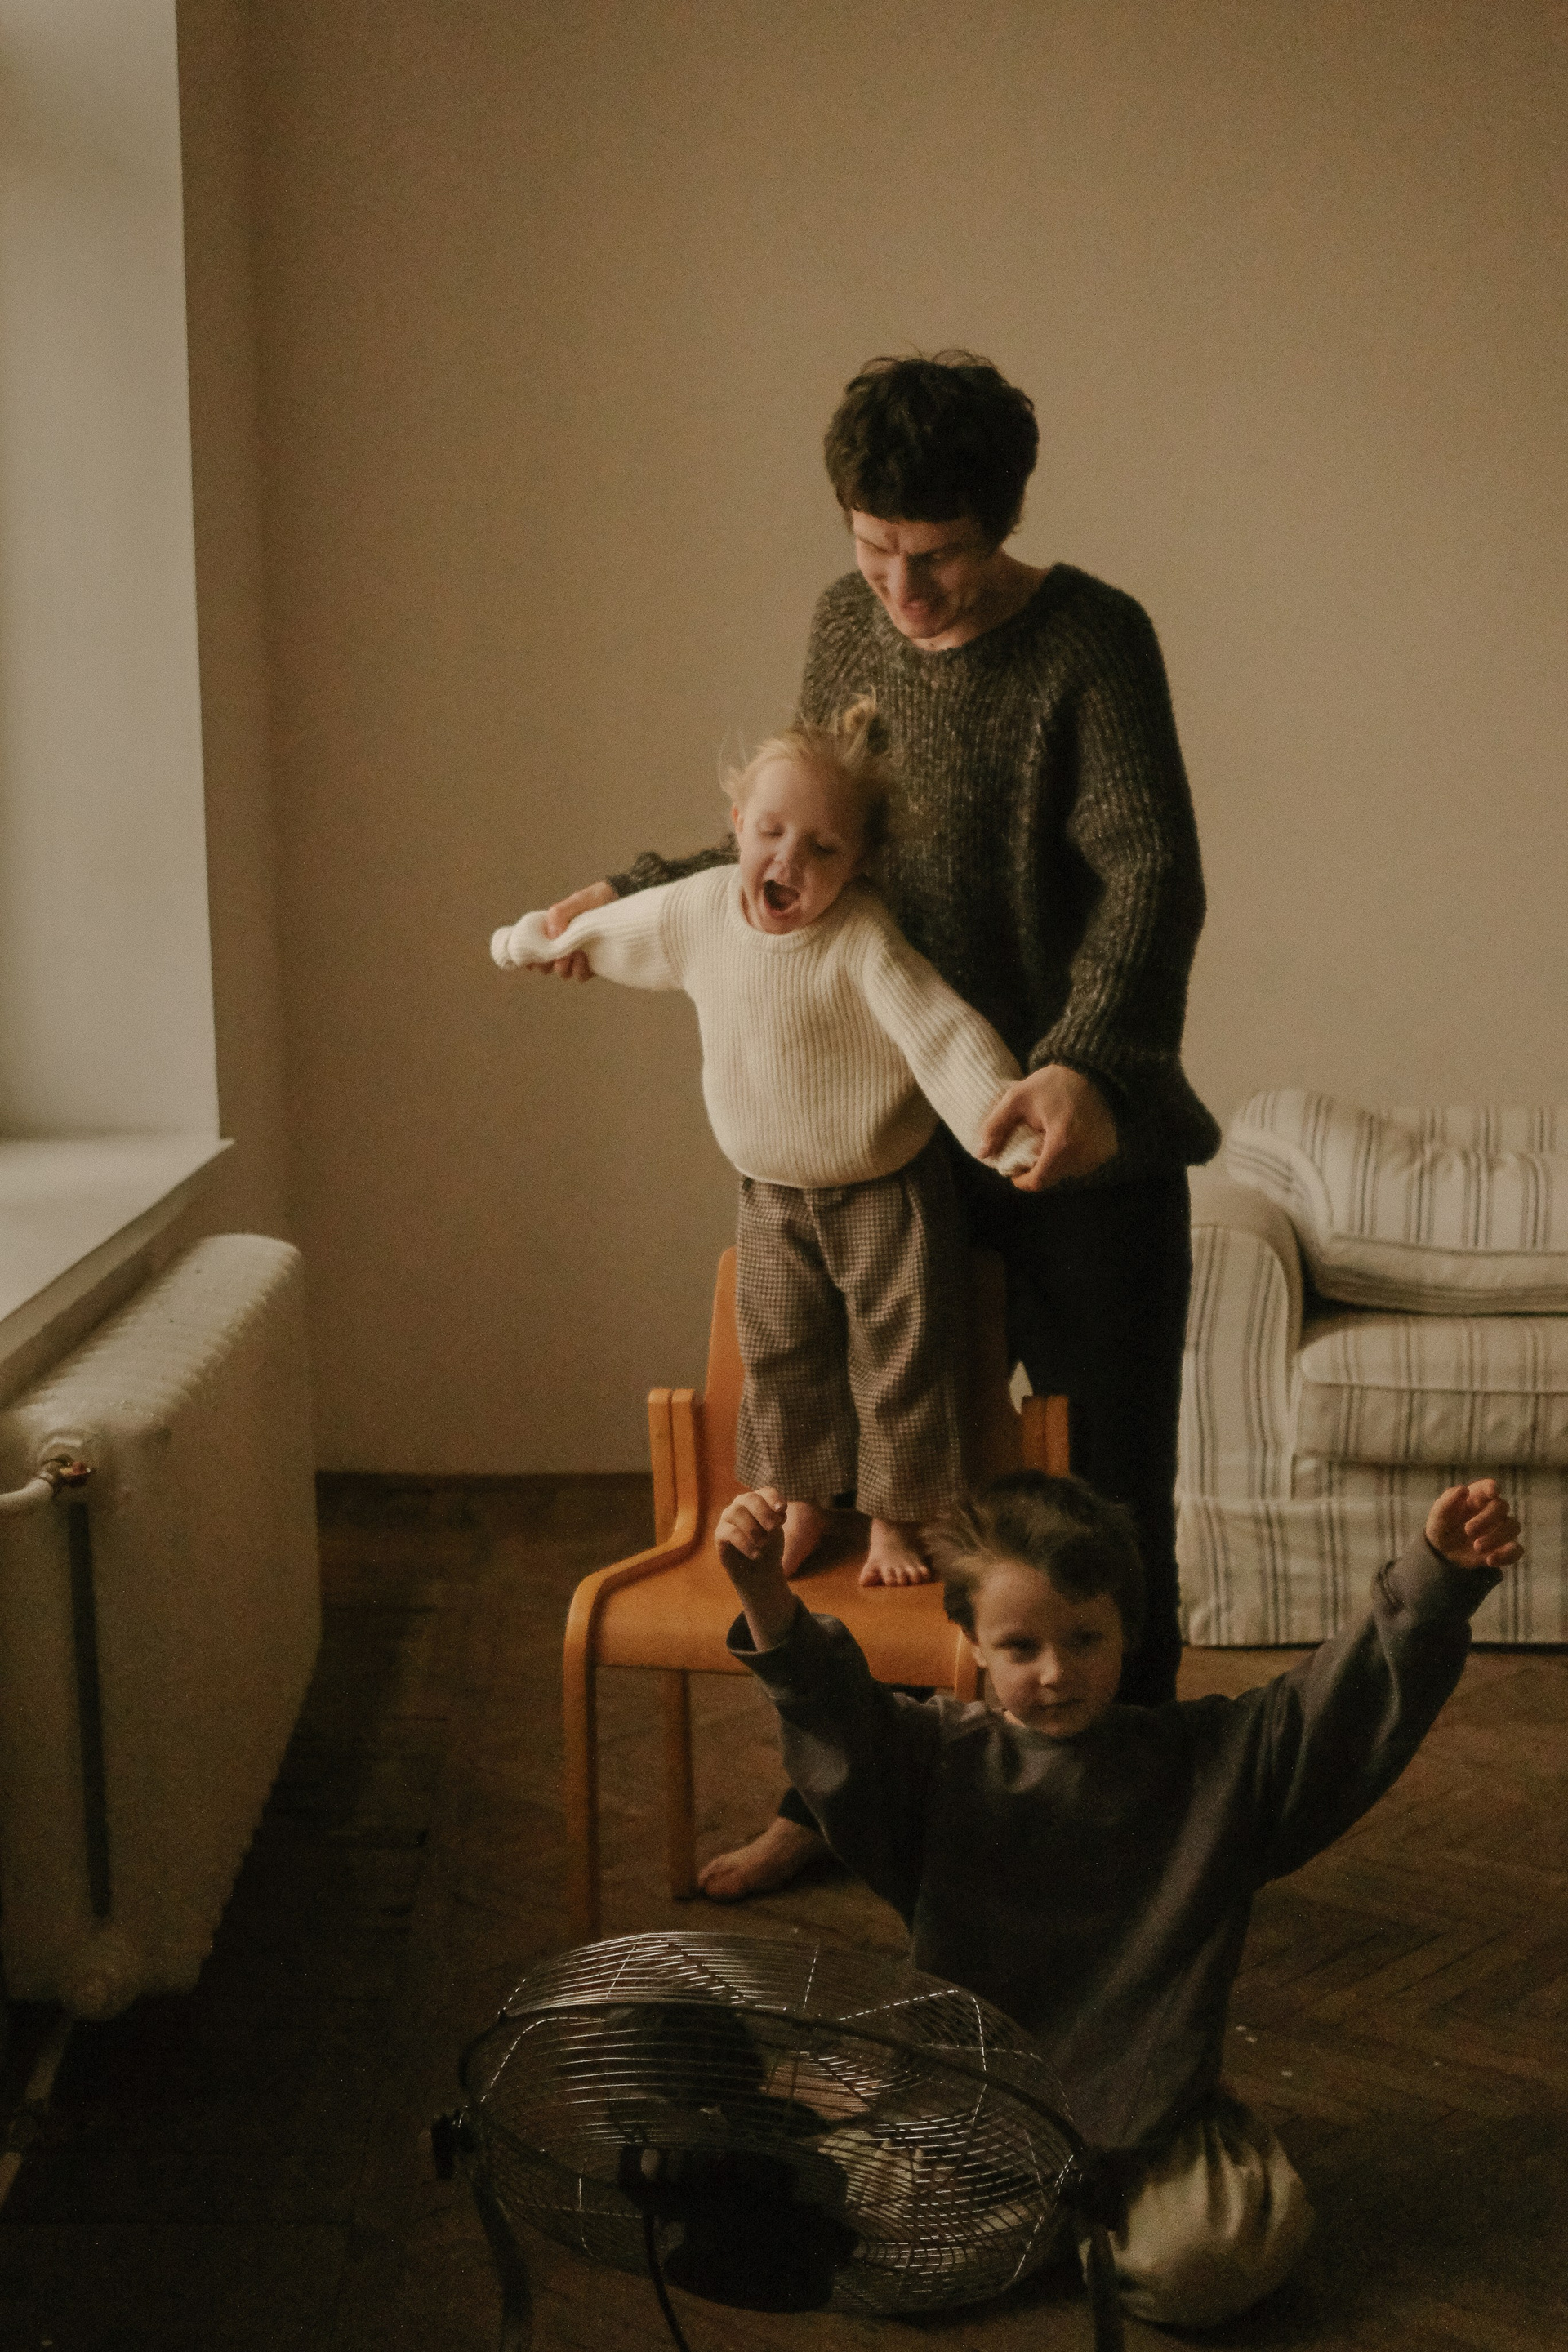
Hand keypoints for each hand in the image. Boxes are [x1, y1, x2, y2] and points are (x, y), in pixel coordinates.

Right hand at [534, 880, 615, 980]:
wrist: (622, 902)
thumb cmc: (597, 899)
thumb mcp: (575, 901)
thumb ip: (558, 915)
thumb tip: (551, 938)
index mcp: (553, 931)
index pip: (534, 948)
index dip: (530, 956)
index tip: (534, 956)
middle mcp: (563, 945)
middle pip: (545, 965)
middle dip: (546, 965)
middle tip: (555, 957)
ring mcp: (577, 956)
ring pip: (562, 973)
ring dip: (564, 968)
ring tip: (575, 954)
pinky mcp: (592, 964)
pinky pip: (580, 976)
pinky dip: (579, 971)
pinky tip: (585, 959)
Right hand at [717, 1487, 785, 1577]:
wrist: (757, 1570)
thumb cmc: (769, 1546)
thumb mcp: (776, 1532)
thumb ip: (776, 1519)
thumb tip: (778, 1512)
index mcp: (759, 1501)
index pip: (766, 1492)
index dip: (774, 1498)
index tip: (782, 1509)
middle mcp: (741, 1504)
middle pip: (750, 1499)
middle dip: (763, 1511)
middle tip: (773, 1527)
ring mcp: (728, 1517)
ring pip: (737, 1513)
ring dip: (753, 1528)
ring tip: (763, 1544)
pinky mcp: (720, 1533)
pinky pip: (730, 1533)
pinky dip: (745, 1543)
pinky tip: (756, 1554)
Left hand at [978, 1064, 1117, 1190]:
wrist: (1092, 1071)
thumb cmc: (1052, 1083)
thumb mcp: (1017, 1098)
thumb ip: (996, 1126)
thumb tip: (982, 1153)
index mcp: (1061, 1143)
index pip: (1038, 1181)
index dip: (1021, 1180)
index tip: (1013, 1170)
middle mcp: (1083, 1154)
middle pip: (1052, 1177)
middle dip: (1036, 1170)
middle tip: (1027, 1151)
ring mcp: (1097, 1154)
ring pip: (1067, 1173)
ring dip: (1054, 1164)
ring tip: (1046, 1142)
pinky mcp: (1105, 1150)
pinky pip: (1082, 1164)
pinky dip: (1070, 1157)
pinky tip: (1065, 1139)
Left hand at [1425, 1480, 1522, 1570]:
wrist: (1444, 1553)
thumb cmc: (1442, 1526)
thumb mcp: (1438, 1515)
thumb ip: (1447, 1501)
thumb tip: (1463, 1489)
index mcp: (1476, 1497)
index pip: (1489, 1487)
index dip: (1492, 1488)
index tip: (1493, 1492)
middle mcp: (1493, 1510)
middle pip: (1502, 1507)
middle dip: (1487, 1519)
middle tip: (1468, 1531)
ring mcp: (1501, 1528)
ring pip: (1513, 1526)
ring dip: (1497, 1537)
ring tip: (1476, 1547)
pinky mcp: (1505, 1548)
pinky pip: (1517, 1550)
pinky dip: (1507, 1555)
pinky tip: (1490, 1560)